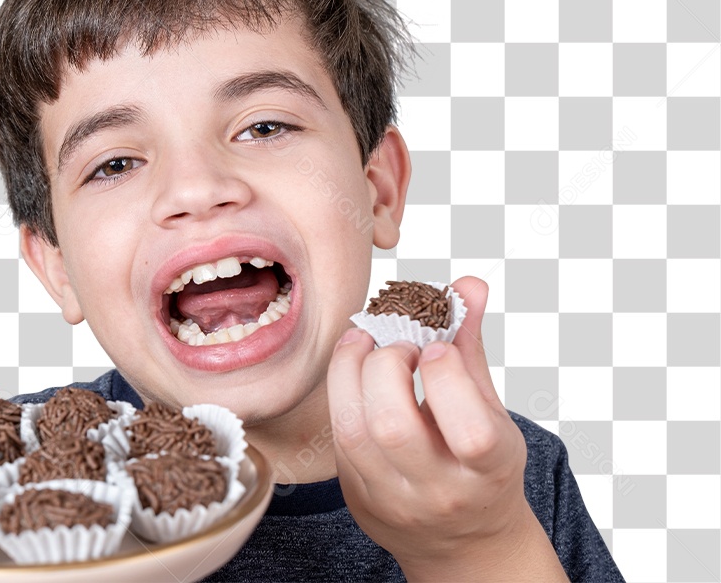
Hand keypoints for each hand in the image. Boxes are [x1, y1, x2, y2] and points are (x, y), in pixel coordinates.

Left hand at [327, 276, 536, 577]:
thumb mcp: (490, 410)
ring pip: (353, 431)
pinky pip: (338, 436)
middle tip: (396, 345)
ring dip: (350, 370)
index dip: (448, 376)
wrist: (464, 543)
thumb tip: (468, 285)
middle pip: (393, 426)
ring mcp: (393, 500)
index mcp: (488, 472)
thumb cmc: (481, 466)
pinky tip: (354, 370)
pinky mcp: (358, 496)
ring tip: (366, 345)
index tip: (437, 348)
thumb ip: (471, 347)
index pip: (471, 432)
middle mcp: (439, 493)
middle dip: (387, 365)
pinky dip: (342, 391)